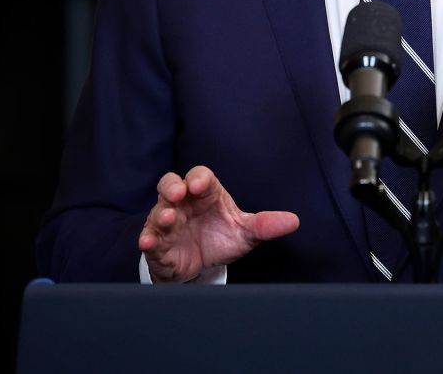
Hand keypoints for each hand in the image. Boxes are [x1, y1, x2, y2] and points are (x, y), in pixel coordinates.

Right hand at [138, 165, 299, 282]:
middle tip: (179, 193)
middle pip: (171, 184)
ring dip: (161, 214)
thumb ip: (265, 225)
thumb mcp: (245, 232)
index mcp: (206, 194)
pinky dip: (148, 240)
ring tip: (168, 219)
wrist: (202, 265)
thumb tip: (294, 221)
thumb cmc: (221, 237)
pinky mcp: (158, 245)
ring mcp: (168, 223)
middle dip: (172, 187)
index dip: (199, 178)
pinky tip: (148, 243)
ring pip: (158, 211)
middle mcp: (183, 203)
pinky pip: (149, 238)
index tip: (200, 184)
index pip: (201, 176)